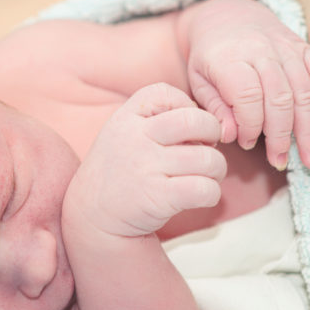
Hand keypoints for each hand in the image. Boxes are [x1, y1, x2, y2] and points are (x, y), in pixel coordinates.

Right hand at [65, 83, 226, 237]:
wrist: (92, 217)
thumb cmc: (119, 172)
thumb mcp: (121, 133)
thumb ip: (154, 119)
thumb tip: (207, 121)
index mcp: (125, 119)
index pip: (165, 93)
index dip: (186, 105)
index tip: (185, 128)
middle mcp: (135, 139)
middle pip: (196, 121)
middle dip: (213, 133)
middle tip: (207, 147)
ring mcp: (146, 168)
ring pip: (208, 159)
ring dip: (217, 169)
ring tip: (207, 176)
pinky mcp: (158, 198)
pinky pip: (204, 189)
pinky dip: (212, 193)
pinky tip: (201, 195)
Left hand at [182, 0, 309, 170]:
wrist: (227, 14)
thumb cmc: (209, 54)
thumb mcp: (198, 80)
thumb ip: (215, 109)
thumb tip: (230, 137)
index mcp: (230, 57)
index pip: (247, 96)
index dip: (249, 125)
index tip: (245, 143)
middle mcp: (262, 50)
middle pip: (279, 97)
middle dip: (281, 135)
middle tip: (279, 161)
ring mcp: (286, 48)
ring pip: (303, 91)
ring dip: (309, 128)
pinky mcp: (303, 48)